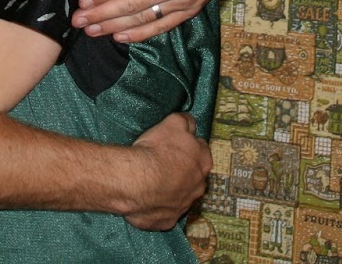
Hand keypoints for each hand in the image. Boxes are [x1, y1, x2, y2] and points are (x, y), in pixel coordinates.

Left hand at [72, 0, 246, 42]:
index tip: (84, 1)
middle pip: (133, 4)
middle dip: (103, 14)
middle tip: (79, 20)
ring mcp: (185, 0)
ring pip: (145, 18)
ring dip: (116, 27)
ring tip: (92, 30)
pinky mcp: (191, 8)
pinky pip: (163, 25)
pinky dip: (142, 33)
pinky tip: (121, 36)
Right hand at [122, 113, 210, 230]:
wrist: (137, 182)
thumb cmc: (157, 151)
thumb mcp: (173, 123)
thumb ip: (185, 121)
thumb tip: (189, 122)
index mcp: (203, 161)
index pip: (200, 149)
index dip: (187, 146)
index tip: (175, 146)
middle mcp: (198, 186)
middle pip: (193, 175)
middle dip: (182, 170)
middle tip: (163, 164)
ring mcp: (184, 205)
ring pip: (180, 195)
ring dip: (171, 190)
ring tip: (153, 183)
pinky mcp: (168, 220)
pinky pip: (164, 212)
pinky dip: (158, 206)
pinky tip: (147, 199)